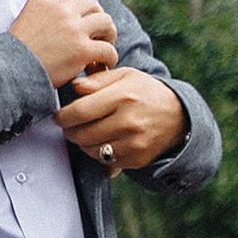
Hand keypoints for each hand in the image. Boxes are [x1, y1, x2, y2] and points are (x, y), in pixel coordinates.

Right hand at [6, 0, 117, 86]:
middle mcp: (61, 10)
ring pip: (106, 22)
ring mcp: (73, 29)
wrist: (10, 71)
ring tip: (104, 46)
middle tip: (97, 33)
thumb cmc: (16, 53)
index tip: (81, 22)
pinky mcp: (82, 50)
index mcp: (45, 1)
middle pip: (93, 4)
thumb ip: (44, 14)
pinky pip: (108, 49)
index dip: (81, 10)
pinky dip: (110, 57)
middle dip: (97, 17)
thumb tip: (62, 18)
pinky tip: (104, 64)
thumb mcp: (24, 20)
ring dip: (108, 34)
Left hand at [56, 68, 186, 174]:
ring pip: (90, 150)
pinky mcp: (137, 159)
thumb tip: (75, 87)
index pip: (79, 112)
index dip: (62, 116)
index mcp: (122, 97)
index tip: (58, 117)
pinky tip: (103, 141)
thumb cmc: (145, 92)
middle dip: (69, 131)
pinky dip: (98, 153)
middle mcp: (128, 122)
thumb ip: (98, 80)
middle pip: (82, 134)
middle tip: (69, 125)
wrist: (179, 116)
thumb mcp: (125, 76)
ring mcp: (133, 143)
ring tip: (86, 131)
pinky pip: (105, 161)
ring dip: (82, 143)